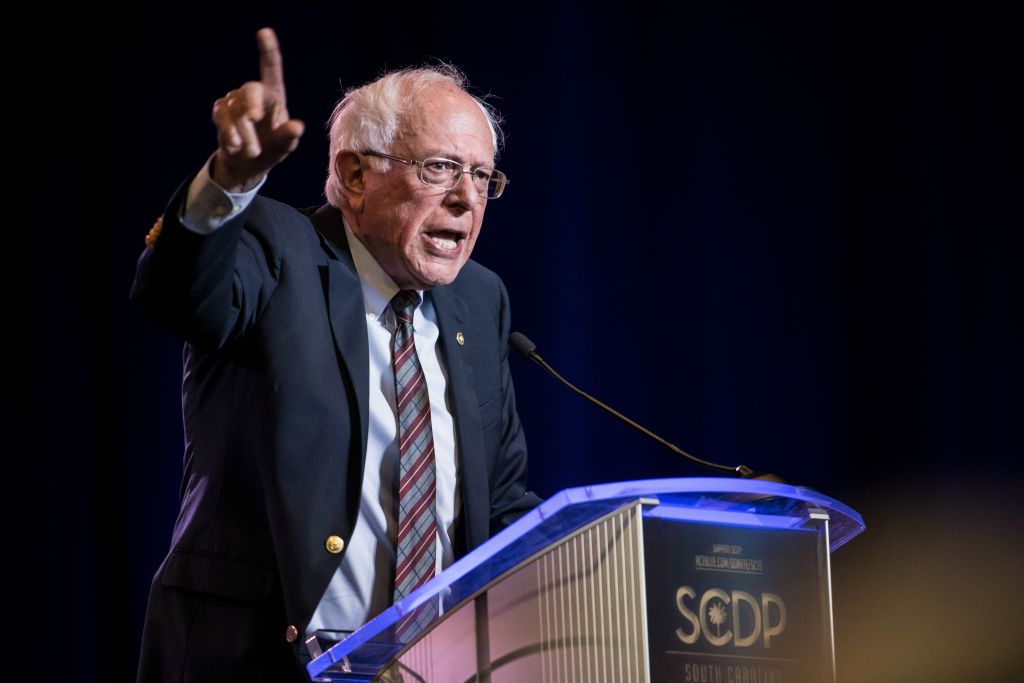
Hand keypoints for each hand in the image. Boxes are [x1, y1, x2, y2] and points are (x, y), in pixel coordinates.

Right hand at [210, 28, 304, 191]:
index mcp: (274, 96)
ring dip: (245, 133)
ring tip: (253, 151)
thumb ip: (289, 136)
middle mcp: (254, 94)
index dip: (268, 50)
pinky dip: (229, 133)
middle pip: (250, 89)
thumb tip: (297, 127)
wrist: (249, 162)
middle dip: (252, 103)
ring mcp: (235, 101)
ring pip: (235, 110)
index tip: (264, 32)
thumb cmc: (272, 149)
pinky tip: (236, 146)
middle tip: (255, 119)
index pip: (271, 69)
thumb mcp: (285, 146)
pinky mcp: (221, 112)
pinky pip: (221, 117)